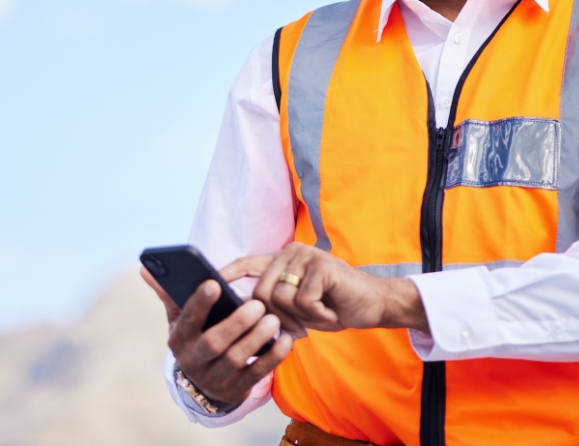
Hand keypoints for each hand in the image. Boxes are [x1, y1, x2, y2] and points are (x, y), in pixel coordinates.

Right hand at [140, 267, 292, 405]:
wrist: (205, 384)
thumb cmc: (195, 338)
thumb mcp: (179, 320)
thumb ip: (168, 293)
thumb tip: (144, 267)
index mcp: (179, 339)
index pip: (187, 319)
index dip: (200, 302)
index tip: (214, 283)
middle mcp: (194, 361)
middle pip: (213, 343)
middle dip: (236, 323)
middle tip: (257, 304)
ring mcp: (216, 378)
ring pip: (237, 359)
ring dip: (256, 338)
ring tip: (273, 318)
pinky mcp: (237, 390)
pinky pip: (257, 374)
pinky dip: (273, 357)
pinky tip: (286, 340)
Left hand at [221, 243, 428, 336]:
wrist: (372, 305)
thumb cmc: (331, 306)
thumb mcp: (297, 308)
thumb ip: (273, 306)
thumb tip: (242, 315)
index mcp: (282, 260)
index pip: (247, 263)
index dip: (226, 274)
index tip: (206, 282)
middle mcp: (291, 252)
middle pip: (261, 292)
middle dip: (277, 318)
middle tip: (300, 326)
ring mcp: (306, 256)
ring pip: (281, 298)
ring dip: (301, 317)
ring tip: (320, 312)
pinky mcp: (322, 266)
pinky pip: (303, 301)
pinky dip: (317, 315)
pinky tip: (331, 309)